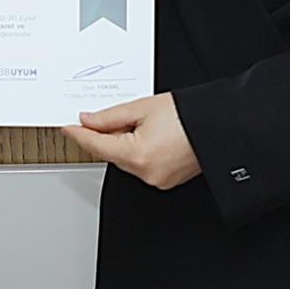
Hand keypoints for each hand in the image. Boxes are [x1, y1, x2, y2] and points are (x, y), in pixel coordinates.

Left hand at [66, 92, 199, 189]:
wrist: (222, 126)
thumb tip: (89, 120)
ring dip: (123, 143)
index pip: (96, 145)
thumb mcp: (144, 107)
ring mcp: (156, 180)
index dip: (79, 134)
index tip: (68, 127)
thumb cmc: (192, 115)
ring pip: (125, 160)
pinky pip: (141, 166)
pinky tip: (148, 135)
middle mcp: (146, 173)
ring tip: (140, 122)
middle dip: (104, 135)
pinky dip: (138, 151)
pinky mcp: (165, 181)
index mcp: (138, 154)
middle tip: (105, 116)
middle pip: (110, 153)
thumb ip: (110, 116)